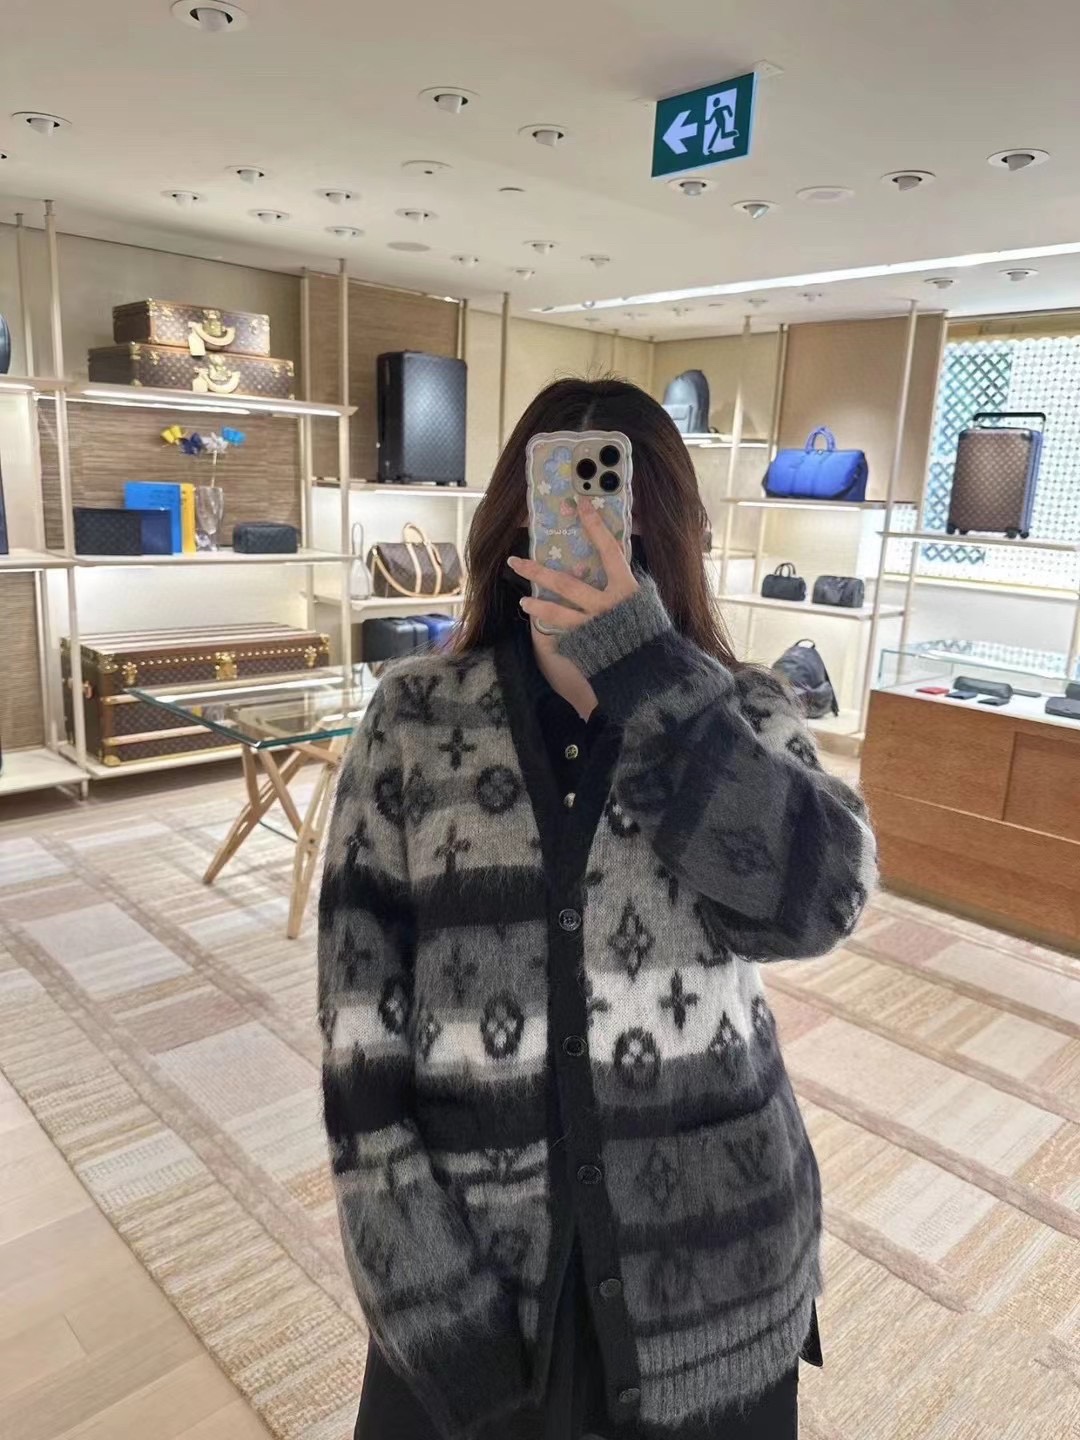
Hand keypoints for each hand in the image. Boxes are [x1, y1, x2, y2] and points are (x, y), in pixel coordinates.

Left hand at [507, 498, 637, 632]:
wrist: (651, 667)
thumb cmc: (647, 628)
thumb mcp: (643, 598)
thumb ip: (623, 578)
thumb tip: (609, 552)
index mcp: (626, 589)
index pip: (609, 551)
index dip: (595, 526)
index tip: (580, 504)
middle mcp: (607, 606)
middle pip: (567, 584)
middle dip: (538, 571)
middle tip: (516, 561)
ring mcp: (594, 626)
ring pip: (558, 613)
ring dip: (537, 605)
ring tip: (523, 600)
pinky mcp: (587, 644)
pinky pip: (564, 634)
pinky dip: (550, 629)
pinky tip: (540, 624)